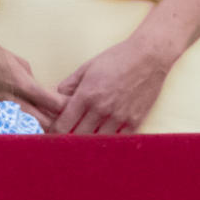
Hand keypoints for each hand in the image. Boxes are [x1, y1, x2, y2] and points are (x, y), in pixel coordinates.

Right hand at [0, 42, 65, 129]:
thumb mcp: (15, 60)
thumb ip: (29, 76)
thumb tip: (38, 87)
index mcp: (23, 83)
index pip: (52, 102)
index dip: (67, 106)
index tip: (76, 106)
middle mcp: (15, 100)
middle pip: (45, 121)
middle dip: (60, 122)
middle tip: (70, 122)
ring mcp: (4, 108)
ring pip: (31, 126)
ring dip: (44, 127)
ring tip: (55, 127)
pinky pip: (16, 122)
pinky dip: (27, 125)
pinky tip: (33, 126)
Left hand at [51, 35, 169, 133]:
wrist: (147, 57)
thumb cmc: (115, 58)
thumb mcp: (87, 67)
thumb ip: (70, 84)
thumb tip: (56, 97)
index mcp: (86, 94)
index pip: (65, 123)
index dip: (56, 131)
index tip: (53, 133)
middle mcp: (101, 108)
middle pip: (79, 136)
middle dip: (70, 139)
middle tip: (66, 139)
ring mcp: (119, 117)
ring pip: (98, 141)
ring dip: (90, 142)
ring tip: (84, 139)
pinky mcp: (135, 121)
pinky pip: (118, 140)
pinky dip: (110, 141)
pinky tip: (105, 138)